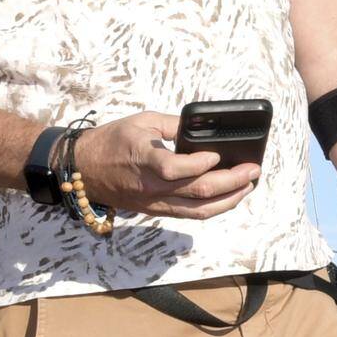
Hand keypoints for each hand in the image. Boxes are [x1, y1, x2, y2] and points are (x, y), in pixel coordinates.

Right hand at [77, 113, 263, 223]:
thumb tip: (200, 129)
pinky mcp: (156, 210)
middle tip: (253, 171)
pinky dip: (212, 208)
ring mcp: (155, 203)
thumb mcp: (141, 121)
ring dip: (228, 200)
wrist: (83, 168)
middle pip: (199, 192)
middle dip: (232, 182)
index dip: (203, 163)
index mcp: (145, 161)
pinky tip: (227, 197)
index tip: (218, 154)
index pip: (178, 169)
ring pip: (199, 211)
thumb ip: (173, 125)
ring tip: (247, 187)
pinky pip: (189, 214)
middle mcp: (152, 187)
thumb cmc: (111, 142)